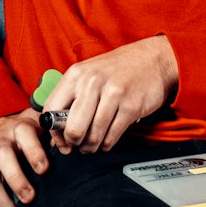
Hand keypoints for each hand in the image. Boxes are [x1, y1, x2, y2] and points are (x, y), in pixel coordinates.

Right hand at [0, 108, 47, 206]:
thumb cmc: (23, 133)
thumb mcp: (39, 127)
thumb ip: (53, 137)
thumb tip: (67, 150)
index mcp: (20, 128)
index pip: (24, 134)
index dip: (34, 152)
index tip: (44, 169)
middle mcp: (2, 141)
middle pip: (4, 156)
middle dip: (17, 179)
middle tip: (30, 196)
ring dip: (2, 198)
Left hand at [46, 36, 177, 154]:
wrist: (154, 59)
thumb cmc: (119, 69)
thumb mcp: (89, 74)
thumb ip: (71, 98)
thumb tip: (56, 132)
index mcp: (76, 74)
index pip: (51, 110)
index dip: (54, 132)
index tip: (60, 140)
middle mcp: (92, 82)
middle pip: (73, 128)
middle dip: (73, 143)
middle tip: (77, 145)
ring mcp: (113, 94)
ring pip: (93, 136)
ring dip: (91, 147)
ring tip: (92, 145)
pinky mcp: (131, 107)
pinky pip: (111, 137)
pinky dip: (106, 144)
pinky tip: (106, 140)